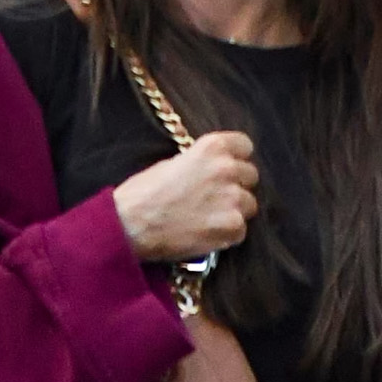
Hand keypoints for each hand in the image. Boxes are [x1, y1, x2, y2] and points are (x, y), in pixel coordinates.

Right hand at [114, 132, 258, 262]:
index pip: (245, 146)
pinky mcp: (232, 227)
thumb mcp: (173, 162)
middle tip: (215, 198)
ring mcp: (232, 199)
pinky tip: (207, 233)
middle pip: (250, 176)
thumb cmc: (143, 193)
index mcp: (213, 147)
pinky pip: (241, 231)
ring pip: (249, 205)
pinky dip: (227, 234)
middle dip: (236, 186)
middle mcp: (227, 169)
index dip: (236, 159)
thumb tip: (212, 171)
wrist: (131, 224)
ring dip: (233, 212)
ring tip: (209, 219)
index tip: (227, 170)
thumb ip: (200, 163)